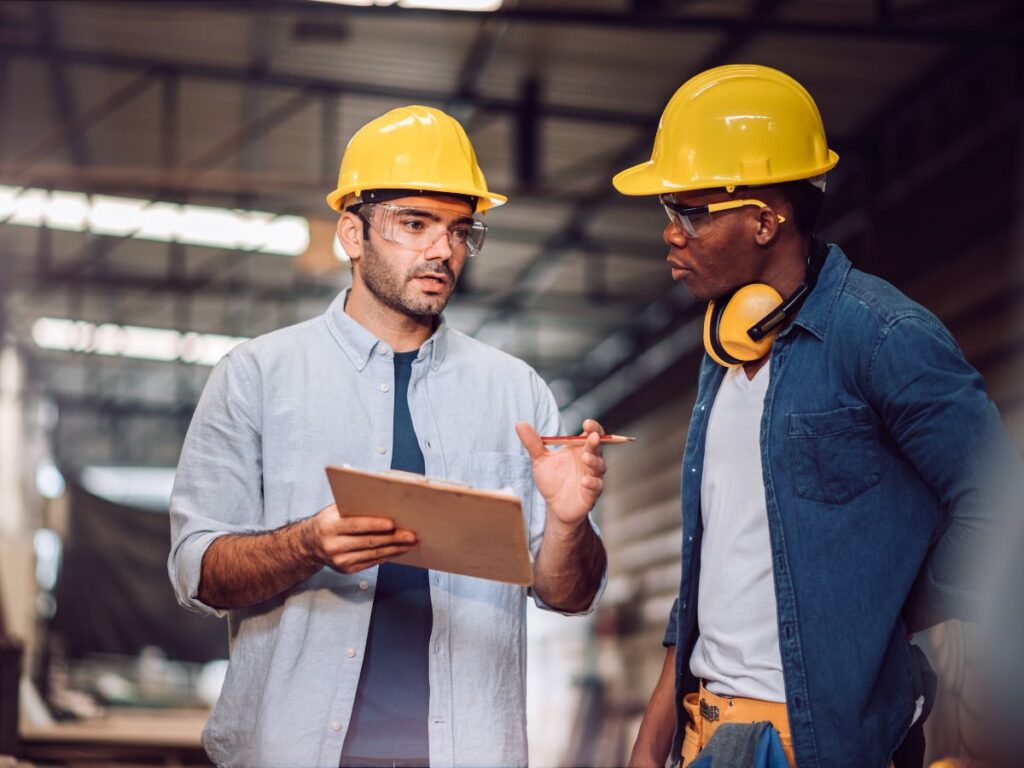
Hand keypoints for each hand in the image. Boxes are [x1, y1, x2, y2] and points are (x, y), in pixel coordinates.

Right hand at [309, 504, 417, 573]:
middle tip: (411, 535)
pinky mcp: (347, 569)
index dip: (375, 525)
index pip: (355, 525)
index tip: (392, 523)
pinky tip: (399, 550)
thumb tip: (381, 497)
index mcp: (330, 526)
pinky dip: (387, 556)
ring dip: (395, 549)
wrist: (310, 544)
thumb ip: (354, 504)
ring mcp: (340, 560)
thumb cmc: (329, 521)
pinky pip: (371, 562)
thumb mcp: (335, 509)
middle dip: (393, 538)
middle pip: (368, 542)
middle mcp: (333, 545)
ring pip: (373, 554)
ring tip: (410, 543)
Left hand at [516, 418, 606, 532]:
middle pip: (597, 448)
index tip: (586, 423)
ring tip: (585, 458)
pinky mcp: (592, 493)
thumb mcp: (540, 460)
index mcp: (579, 449)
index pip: (591, 433)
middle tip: (592, 436)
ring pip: (599, 466)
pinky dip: (592, 482)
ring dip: (594, 461)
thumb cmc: (552, 479)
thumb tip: (520, 423)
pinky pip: (596, 486)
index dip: (592, 428)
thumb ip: (533, 443)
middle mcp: (589, 460)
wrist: (554, 505)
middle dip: (595, 442)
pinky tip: (584, 481)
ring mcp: (593, 476)